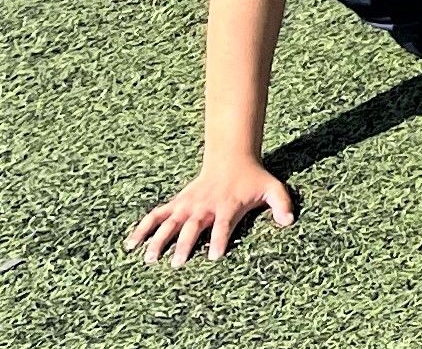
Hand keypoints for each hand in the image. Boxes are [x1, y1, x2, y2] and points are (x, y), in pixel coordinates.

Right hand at [128, 155, 293, 264]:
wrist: (232, 158)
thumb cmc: (253, 179)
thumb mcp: (273, 188)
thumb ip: (282, 204)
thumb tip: (289, 221)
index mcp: (228, 206)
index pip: (224, 225)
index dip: (220, 240)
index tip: (215, 256)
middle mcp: (205, 207)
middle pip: (193, 227)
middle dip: (186, 244)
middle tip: (177, 264)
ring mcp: (188, 205)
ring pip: (169, 223)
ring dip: (158, 240)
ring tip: (149, 259)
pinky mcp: (176, 203)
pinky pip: (155, 216)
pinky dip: (142, 228)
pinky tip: (130, 244)